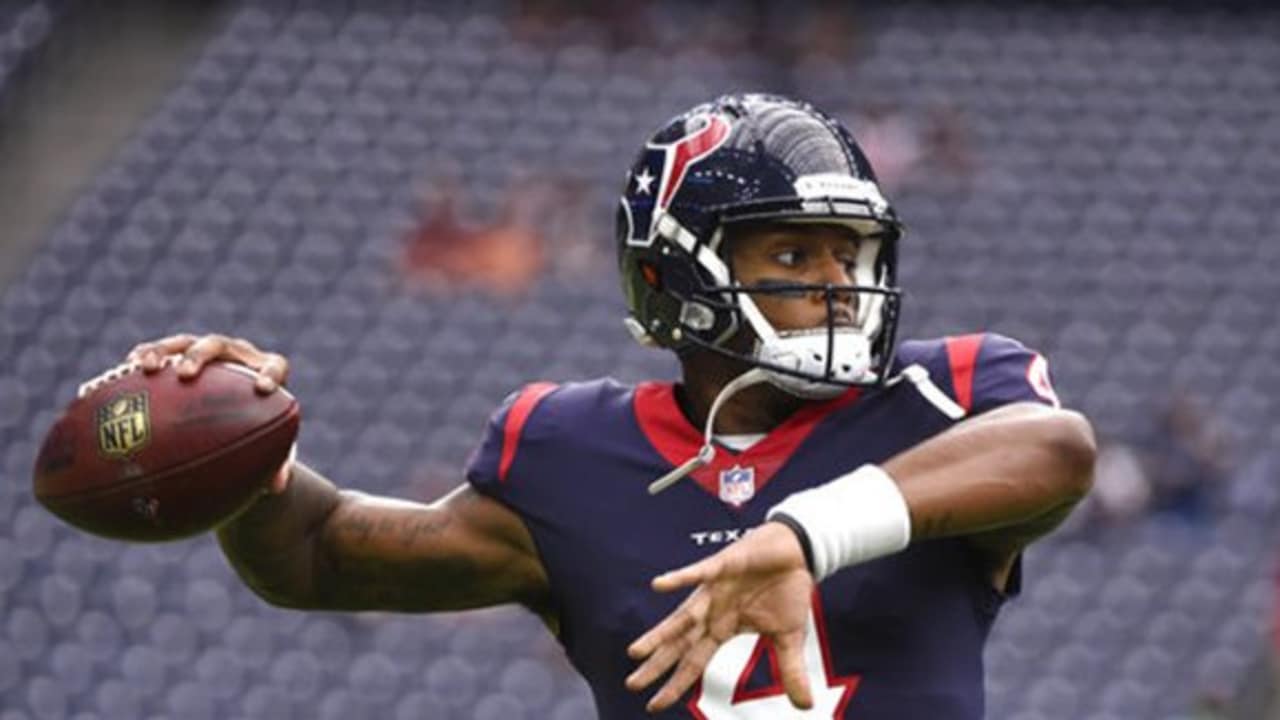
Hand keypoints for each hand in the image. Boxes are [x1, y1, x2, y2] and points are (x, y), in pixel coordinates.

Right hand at [126, 333, 293, 493]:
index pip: (274, 366)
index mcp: (266, 372)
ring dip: (163, 352)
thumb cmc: (257, 435)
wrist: (238, 418)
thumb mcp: (267, 451)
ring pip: (184, 343)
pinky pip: (157, 353)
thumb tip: (276, 488)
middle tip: (185, 375)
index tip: (262, 389)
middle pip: (220, 345)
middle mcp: (237, 357)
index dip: (269, 373)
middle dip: (201, 357)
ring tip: (145, 367)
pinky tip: (124, 371)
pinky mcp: (180, 356)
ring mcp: (206, 354)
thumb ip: (274, 464)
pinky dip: (143, 359)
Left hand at [626, 522, 816, 712]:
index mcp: (723, 628)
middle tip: (632, 684)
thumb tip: (805, 707)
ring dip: (661, 633)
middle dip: (656, 663)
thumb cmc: (786, 591)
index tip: (653, 705)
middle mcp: (712, 611)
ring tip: (636, 650)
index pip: (694, 662)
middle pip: (679, 643)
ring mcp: (714, 588)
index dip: (675, 683)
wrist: (798, 552)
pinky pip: (698, 573)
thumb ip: (790, 670)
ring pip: (683, 615)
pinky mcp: (723, 565)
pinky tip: (658, 585)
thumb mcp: (790, 637)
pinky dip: (680, 578)